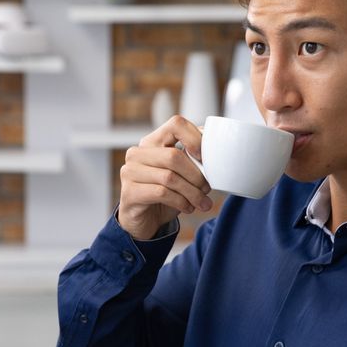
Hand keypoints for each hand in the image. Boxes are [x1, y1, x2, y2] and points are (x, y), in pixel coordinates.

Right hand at [117, 115, 212, 240]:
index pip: (175, 124)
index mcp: (152, 142)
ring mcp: (130, 172)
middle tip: (207, 189)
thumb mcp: (181, 174)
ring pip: (169, 177)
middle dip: (196, 175)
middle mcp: (137, 153)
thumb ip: (192, 160)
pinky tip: (188, 208)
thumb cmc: (165, 195)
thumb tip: (216, 152)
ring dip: (192, 193)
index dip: (194, 138)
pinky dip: (180, 202)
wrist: (144, 221)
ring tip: (202, 202)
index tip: (204, 158)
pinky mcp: (129, 192)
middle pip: (174, 156)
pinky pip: (161, 193)